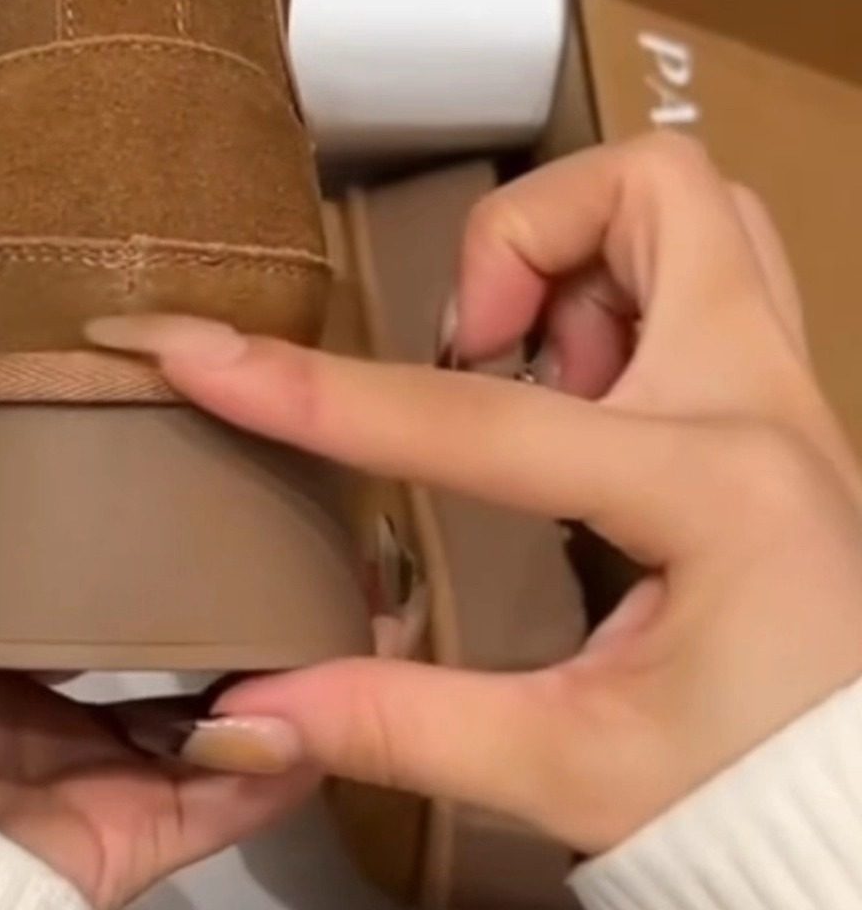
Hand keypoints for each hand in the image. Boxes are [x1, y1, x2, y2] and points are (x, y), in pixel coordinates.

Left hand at [0, 403, 315, 909]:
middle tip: (285, 519)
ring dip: (272, 672)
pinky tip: (326, 710)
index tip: (181, 454)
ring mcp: (87, 781)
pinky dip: (270, 768)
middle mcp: (40, 715)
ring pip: (201, 721)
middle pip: (152, 647)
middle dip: (218, 594)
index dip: (123, 525)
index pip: (68, 579)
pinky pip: (209, 807)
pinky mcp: (117, 844)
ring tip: (337, 600)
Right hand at [86, 132, 861, 852]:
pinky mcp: (776, 401)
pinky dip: (622, 290)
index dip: (315, 391)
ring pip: (694, 207)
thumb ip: (399, 722)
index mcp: (713, 491)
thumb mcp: (568, 766)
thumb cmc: (755, 797)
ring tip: (532, 363)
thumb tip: (246, 712)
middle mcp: (762, 404)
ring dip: (583, 250)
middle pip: (653, 188)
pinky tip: (583, 397)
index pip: (477, 416)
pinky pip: (707, 267)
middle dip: (525, 232)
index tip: (203, 351)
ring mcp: (782, 388)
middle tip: (471, 343)